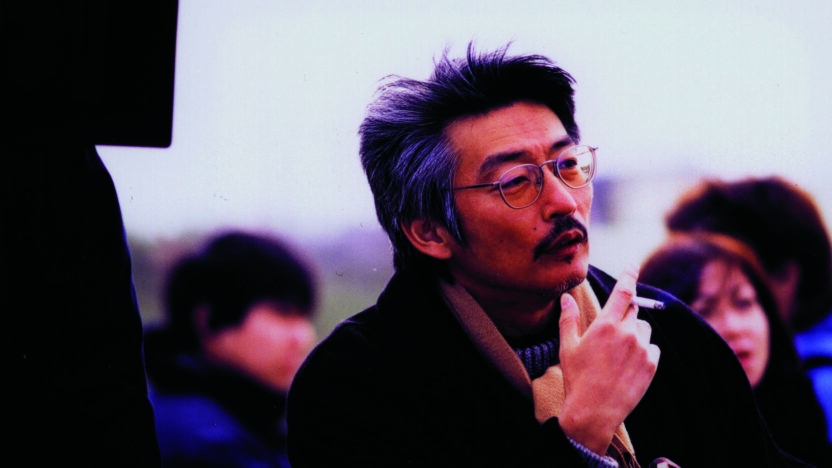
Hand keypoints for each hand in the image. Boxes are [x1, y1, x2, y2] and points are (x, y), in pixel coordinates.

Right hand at [557, 266, 660, 454]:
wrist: (594, 412)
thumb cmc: (577, 378)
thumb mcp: (567, 347)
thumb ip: (568, 318)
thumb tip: (565, 297)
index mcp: (606, 325)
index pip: (623, 292)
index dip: (629, 276)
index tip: (633, 265)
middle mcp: (627, 333)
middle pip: (633, 309)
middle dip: (624, 313)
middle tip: (611, 330)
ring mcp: (642, 349)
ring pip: (644, 328)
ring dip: (635, 332)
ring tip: (618, 351)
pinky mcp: (652, 365)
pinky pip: (652, 347)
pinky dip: (643, 350)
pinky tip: (628, 364)